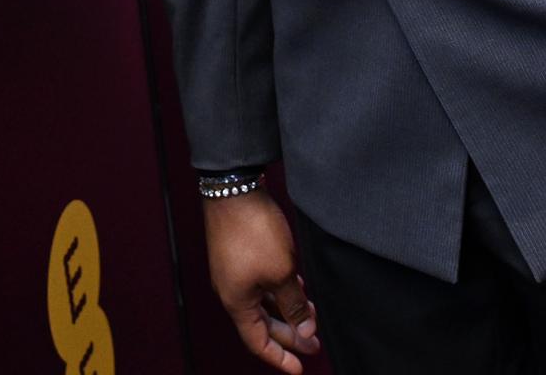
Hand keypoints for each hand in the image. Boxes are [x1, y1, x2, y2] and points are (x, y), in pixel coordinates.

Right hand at [204, 189, 321, 372]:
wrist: (235, 189)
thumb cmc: (253, 231)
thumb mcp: (282, 273)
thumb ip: (295, 304)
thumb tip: (306, 329)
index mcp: (237, 302)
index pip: (257, 342)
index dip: (280, 357)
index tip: (298, 368)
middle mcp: (232, 291)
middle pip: (261, 324)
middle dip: (289, 335)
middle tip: (313, 344)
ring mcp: (235, 273)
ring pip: (263, 303)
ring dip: (287, 311)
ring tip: (312, 313)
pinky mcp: (239, 256)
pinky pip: (260, 284)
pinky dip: (279, 291)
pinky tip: (298, 287)